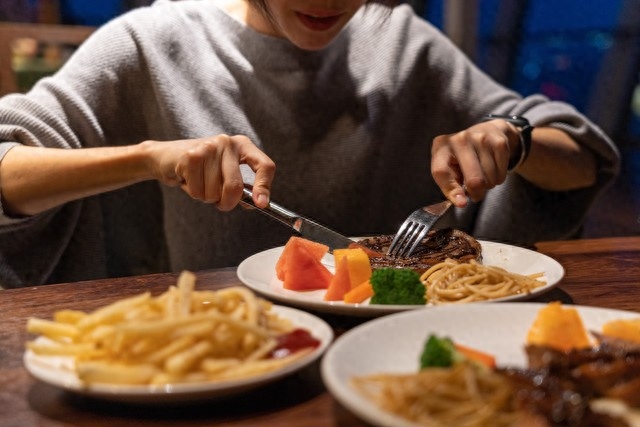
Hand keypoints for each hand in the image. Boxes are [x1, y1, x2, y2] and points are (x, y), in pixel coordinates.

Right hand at [145, 134, 274, 210]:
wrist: (166, 157)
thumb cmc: (202, 169)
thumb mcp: (226, 173)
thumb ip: (243, 187)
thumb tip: (259, 203)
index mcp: (243, 145)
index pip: (264, 165)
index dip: (264, 186)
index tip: (261, 204)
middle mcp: (227, 142)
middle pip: (235, 187)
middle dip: (226, 203)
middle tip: (219, 202)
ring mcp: (209, 147)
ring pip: (214, 193)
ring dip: (206, 197)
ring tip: (199, 182)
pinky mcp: (190, 156)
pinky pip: (198, 192)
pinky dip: (193, 193)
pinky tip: (188, 179)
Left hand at [431, 119, 519, 207]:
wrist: (486, 132)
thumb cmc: (462, 157)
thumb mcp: (449, 167)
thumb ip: (450, 186)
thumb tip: (461, 202)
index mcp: (441, 146)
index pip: (442, 172)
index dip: (452, 191)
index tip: (462, 203)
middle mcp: (459, 139)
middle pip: (473, 180)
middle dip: (477, 193)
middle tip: (476, 193)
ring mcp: (480, 138)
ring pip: (489, 178)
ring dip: (489, 185)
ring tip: (483, 176)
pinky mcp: (499, 141)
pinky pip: (502, 172)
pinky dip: (499, 178)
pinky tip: (493, 169)